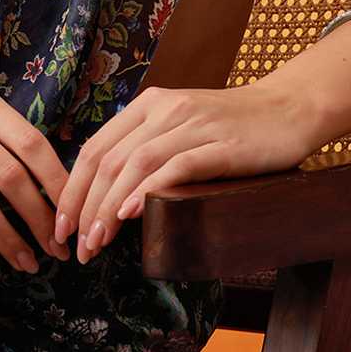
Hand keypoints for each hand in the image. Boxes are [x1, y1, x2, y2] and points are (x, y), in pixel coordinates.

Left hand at [53, 81, 315, 262]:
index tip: (62, 226)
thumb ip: (147, 147)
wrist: (289, 108)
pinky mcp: (221, 145)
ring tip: (97, 242)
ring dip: (108, 207)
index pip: (95, 148)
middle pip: (108, 160)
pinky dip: (148, 190)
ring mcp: (194, 125)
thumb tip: (108, 195)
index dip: (72, 189)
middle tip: (77, 247)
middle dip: (86, 207)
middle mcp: (165, 110)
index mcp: (149, 104)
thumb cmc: (233, 126)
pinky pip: (176, 166)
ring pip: (135, 164)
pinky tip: (131, 215)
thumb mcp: (181, 125)